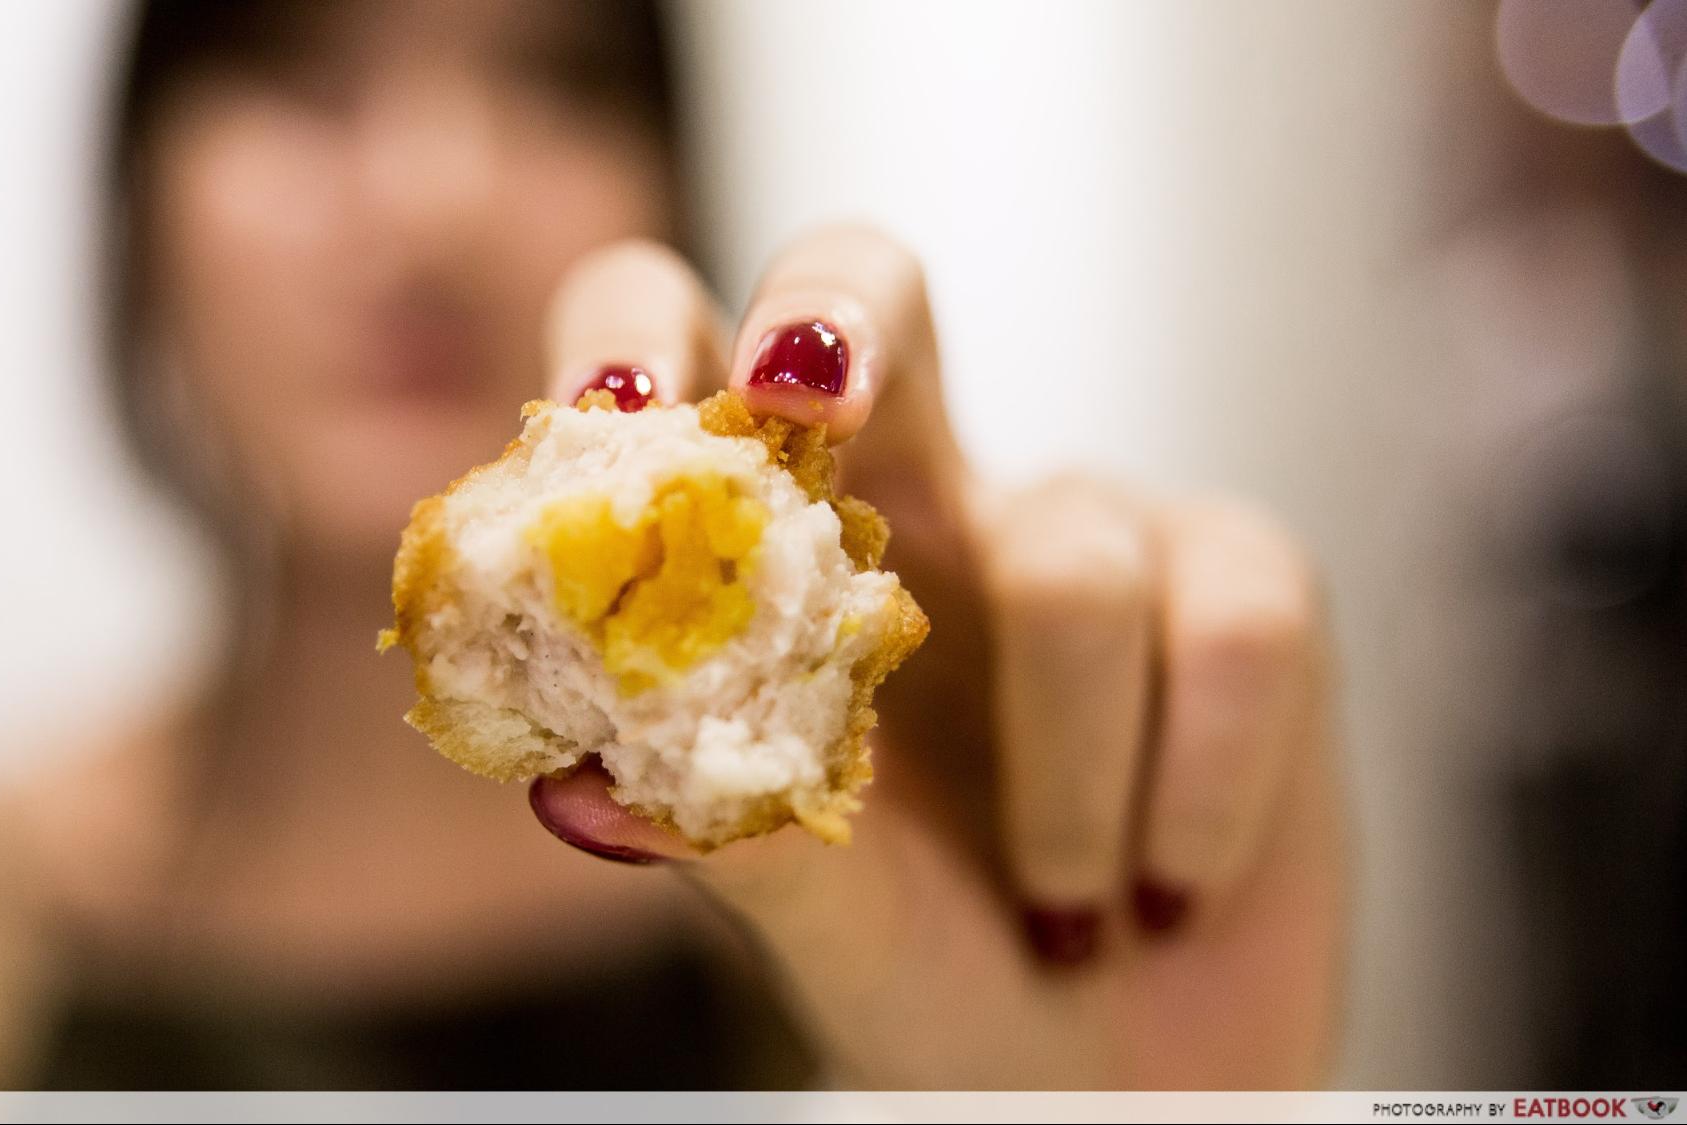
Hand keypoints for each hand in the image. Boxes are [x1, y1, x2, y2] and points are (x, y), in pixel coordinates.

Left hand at [527, 224, 1351, 1088]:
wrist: (1111, 1090)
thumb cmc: (932, 983)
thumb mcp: (816, 922)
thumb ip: (718, 832)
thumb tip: (579, 789)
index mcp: (776, 564)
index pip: (683, 381)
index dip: (637, 343)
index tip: (610, 402)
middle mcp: (922, 506)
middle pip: (871, 288)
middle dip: (839, 317)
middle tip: (809, 395)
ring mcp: (1086, 529)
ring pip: (1068, 558)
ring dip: (1063, 775)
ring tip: (1060, 907)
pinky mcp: (1242, 580)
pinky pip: (1236, 626)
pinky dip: (1196, 782)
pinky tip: (1167, 882)